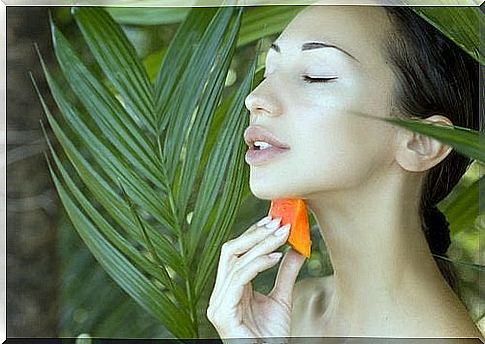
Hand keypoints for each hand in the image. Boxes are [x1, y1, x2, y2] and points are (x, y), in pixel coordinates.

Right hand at [206, 215, 305, 340]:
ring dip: (261, 244)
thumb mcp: (282, 299)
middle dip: (255, 234)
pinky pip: (239, 278)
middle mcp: (220, 293)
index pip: (236, 253)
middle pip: (231, 251)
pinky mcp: (222, 311)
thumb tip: (296, 249)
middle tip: (278, 221)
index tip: (275, 219)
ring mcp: (218, 303)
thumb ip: (285, 274)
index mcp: (230, 288)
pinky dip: (257, 264)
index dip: (254, 234)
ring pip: (235, 261)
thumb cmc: (272, 336)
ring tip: (282, 234)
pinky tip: (275, 257)